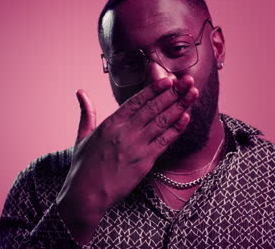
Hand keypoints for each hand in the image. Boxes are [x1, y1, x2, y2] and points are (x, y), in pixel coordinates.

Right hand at [56, 76, 197, 242]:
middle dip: (173, 92)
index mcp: (111, 124)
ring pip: (163, 121)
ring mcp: (137, 146)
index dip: (155, 89)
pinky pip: (165, 141)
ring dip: (180, 106)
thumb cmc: (83, 167)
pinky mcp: (145, 162)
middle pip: (154, 107)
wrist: (86, 195)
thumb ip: (87, 112)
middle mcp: (126, 132)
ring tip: (193, 93)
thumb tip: (80, 92)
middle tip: (188, 80)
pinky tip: (186, 117)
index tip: (169, 79)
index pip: (137, 101)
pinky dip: (176, 129)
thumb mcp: (82, 136)